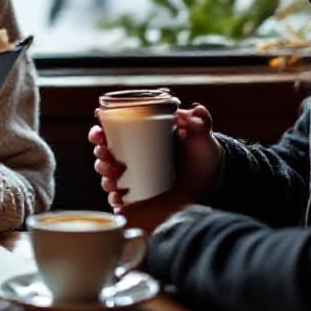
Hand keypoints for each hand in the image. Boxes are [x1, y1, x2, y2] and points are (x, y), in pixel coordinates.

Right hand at [90, 103, 222, 232]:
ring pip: (108, 177)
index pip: (109, 133)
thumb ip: (201, 121)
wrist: (212, 178)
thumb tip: (196, 110)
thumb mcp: (201, 134)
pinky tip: (119, 198)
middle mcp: (131, 157)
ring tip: (114, 179)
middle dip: (100, 157)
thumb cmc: (201, 151)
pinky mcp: (139, 198)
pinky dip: (115, 199)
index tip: (99, 135)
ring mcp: (134, 178)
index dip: (98, 134)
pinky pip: (120, 199)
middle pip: (104, 156)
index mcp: (138, 137)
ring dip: (105, 178)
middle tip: (108, 158)